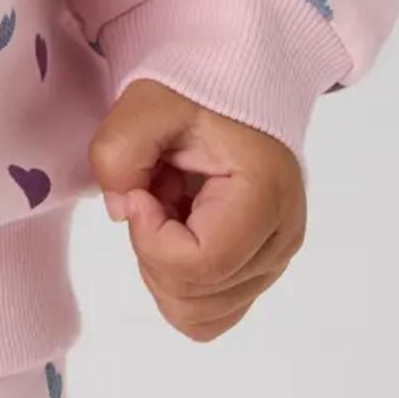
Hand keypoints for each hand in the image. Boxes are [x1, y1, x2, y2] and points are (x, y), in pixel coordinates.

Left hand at [87, 78, 305, 341]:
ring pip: (198, 316)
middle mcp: (280, 240)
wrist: (232, 82)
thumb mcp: (148, 101)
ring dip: (162, 265)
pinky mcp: (256, 270)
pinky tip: (173, 227)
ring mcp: (272, 262)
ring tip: (166, 205)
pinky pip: (208, 313)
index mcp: (265, 195)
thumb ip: (118, 152)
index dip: (152, 238)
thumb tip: (121, 212)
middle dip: (152, 250)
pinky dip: (176, 279)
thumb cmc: (197, 85)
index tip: (141, 191)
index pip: (202, 264)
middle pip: (198, 297)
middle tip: (151, 191)